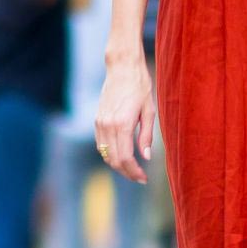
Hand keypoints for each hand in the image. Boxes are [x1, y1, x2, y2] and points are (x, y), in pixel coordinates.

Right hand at [94, 53, 154, 183]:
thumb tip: (146, 157)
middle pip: (114, 160)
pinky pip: (101, 144)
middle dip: (127, 172)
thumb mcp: (149, 111)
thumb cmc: (140, 87)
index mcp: (123, 124)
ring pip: (105, 154)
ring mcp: (100, 123)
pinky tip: (122, 155)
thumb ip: (146, 136)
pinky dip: (110, 154)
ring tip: (132, 169)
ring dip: (118, 165)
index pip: (125, 158)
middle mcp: (108, 126)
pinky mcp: (97, 120)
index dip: (134, 172)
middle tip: (140, 177)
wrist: (122, 68)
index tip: (143, 178)